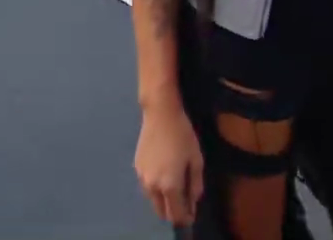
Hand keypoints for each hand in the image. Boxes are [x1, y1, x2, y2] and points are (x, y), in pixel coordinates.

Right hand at [133, 102, 202, 226]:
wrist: (160, 114)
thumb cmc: (182, 136)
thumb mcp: (196, 161)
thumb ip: (195, 185)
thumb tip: (192, 201)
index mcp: (169, 186)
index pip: (176, 214)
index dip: (186, 218)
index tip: (192, 214)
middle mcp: (152, 186)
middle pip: (161, 212)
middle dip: (173, 211)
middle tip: (184, 200)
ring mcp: (142, 177)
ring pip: (153, 200)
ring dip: (163, 199)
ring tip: (175, 185)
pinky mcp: (136, 168)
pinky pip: (147, 186)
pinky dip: (156, 188)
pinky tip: (164, 173)